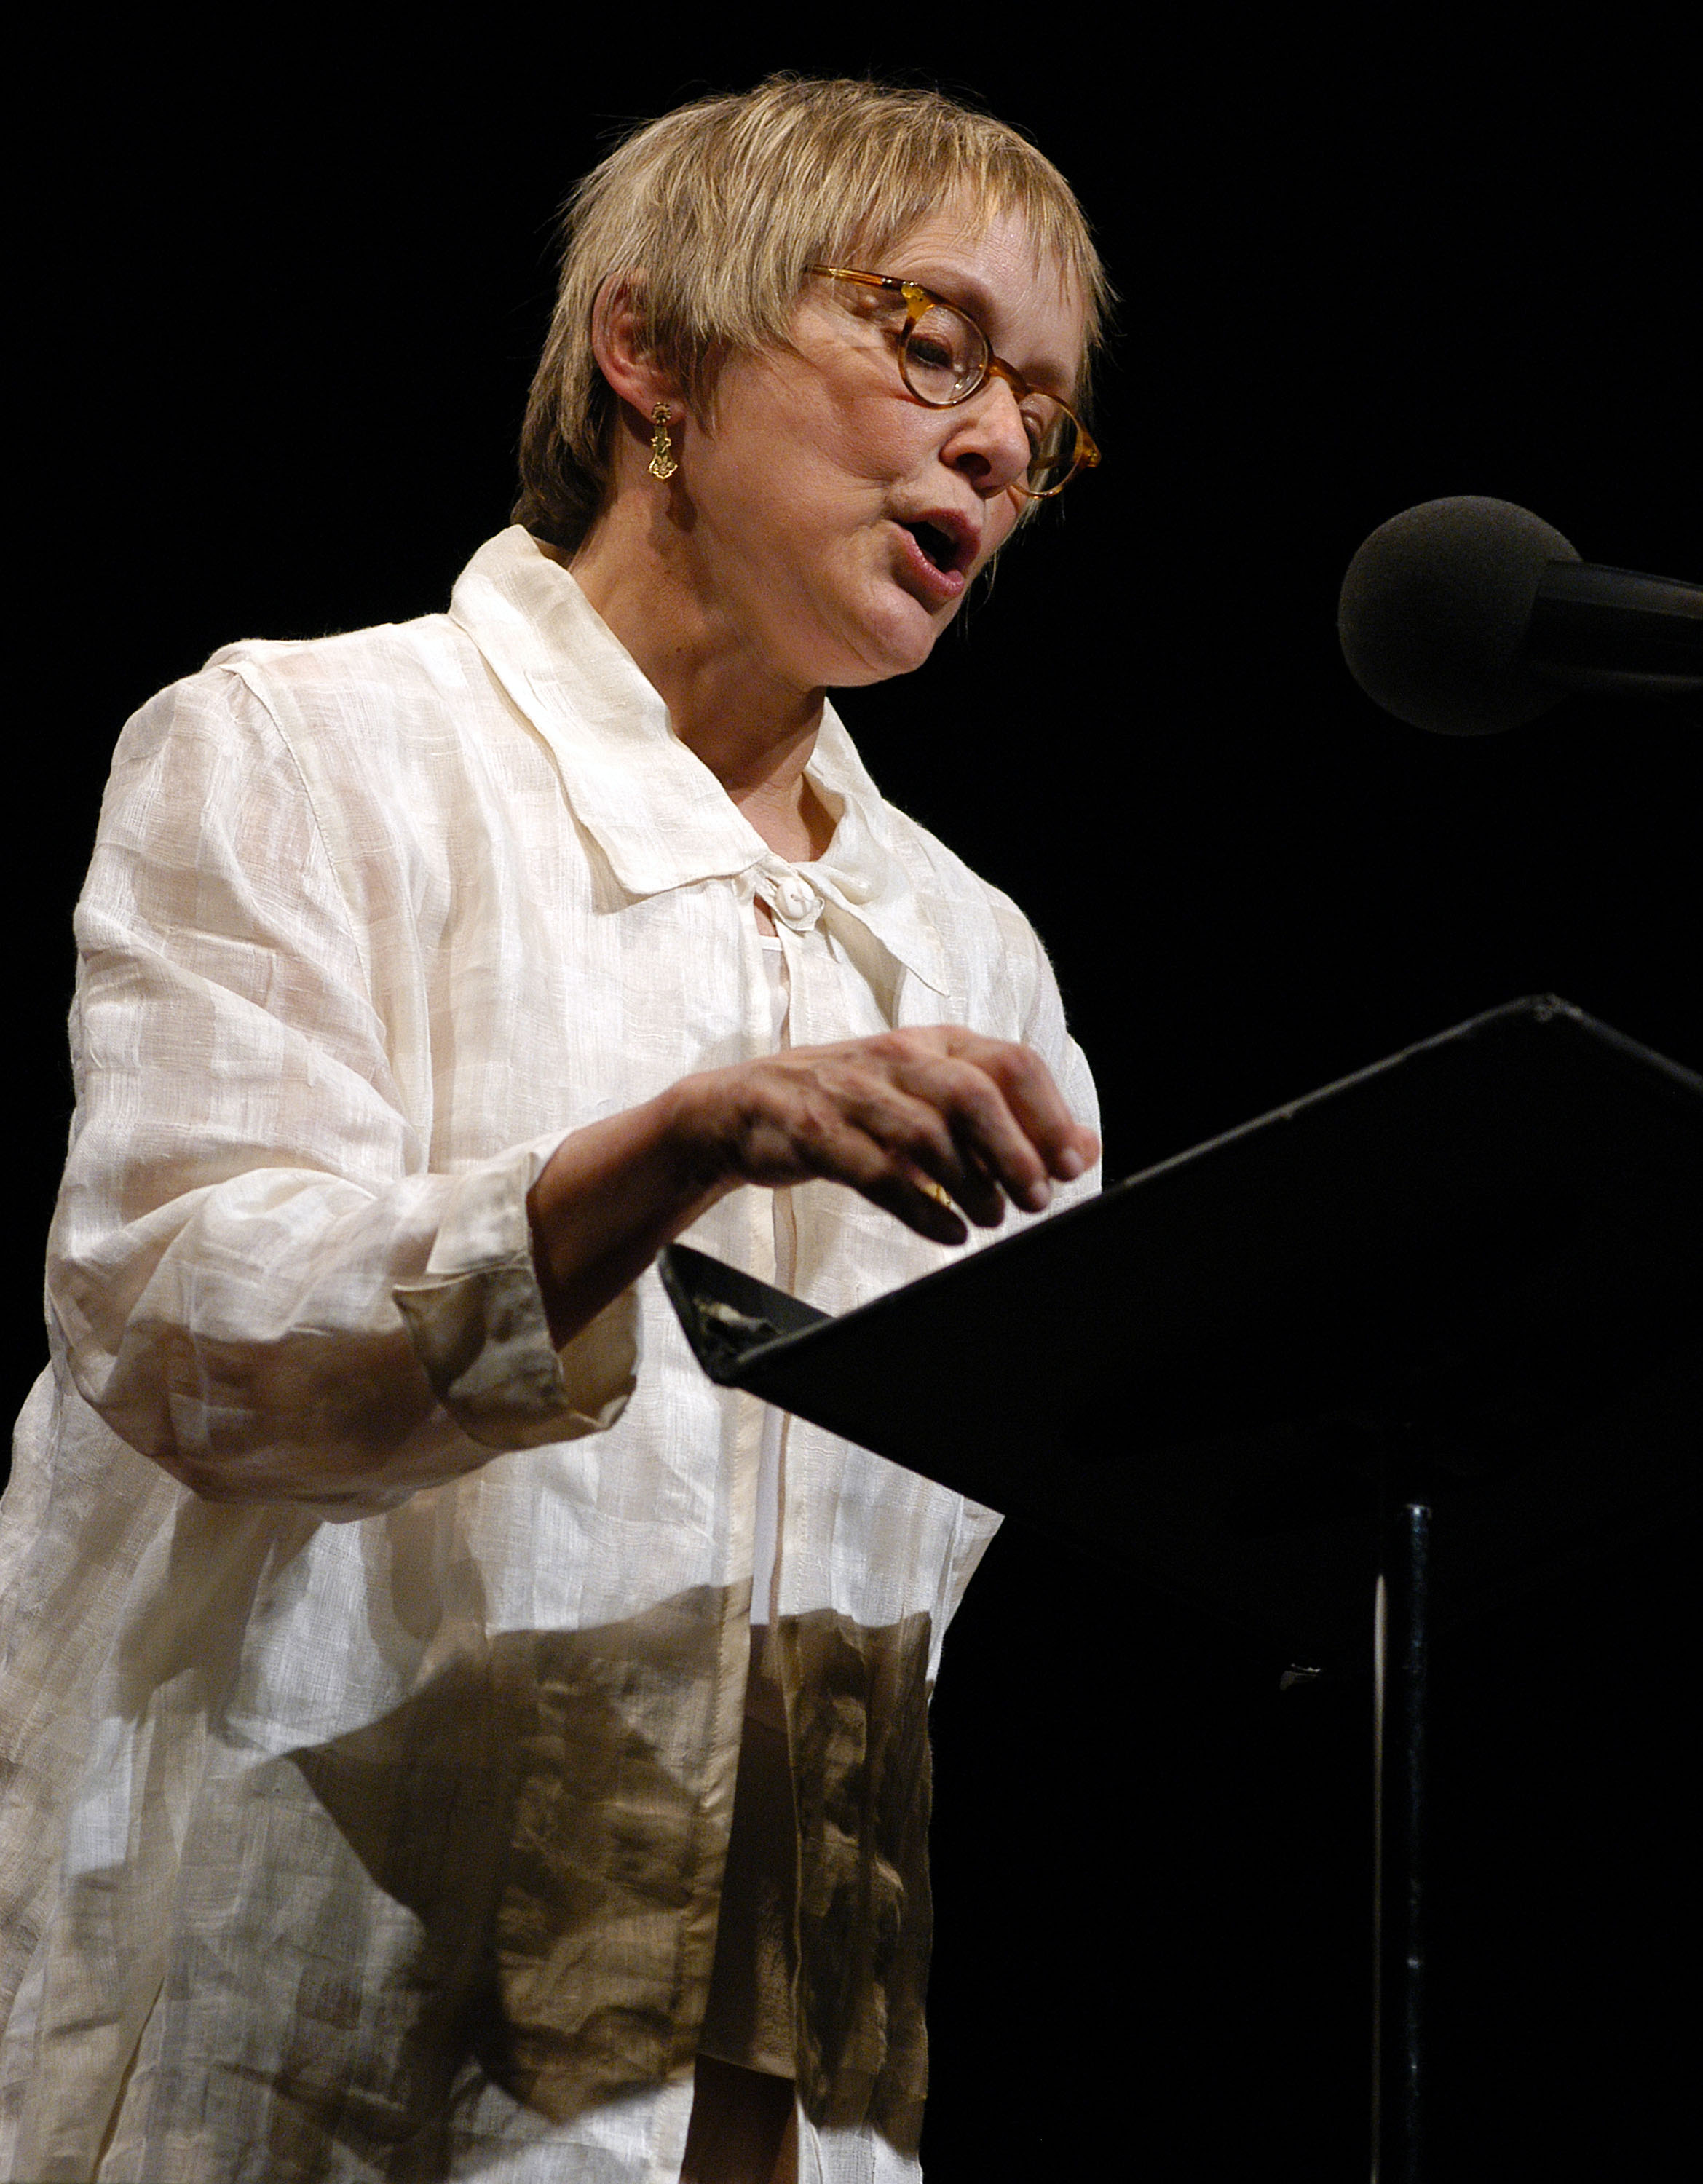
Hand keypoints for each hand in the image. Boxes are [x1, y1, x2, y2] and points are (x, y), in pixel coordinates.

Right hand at [667, 1026, 1097, 1245]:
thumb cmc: (849, 1105)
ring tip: (993, 1219)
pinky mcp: (815, 1134)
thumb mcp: (926, 1095)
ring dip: (971, 1183)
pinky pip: (877, 1173)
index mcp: (931, 1043)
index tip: (1070, 1163)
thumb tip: (1080, 1148)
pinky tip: (949, 1231)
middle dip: (1015, 1150)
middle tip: (1037, 1199)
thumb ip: (1001, 1117)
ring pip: (926, 1133)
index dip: (1048, 1114)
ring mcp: (852, 1095)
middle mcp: (896, 1060)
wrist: (741, 1109)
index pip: (1008, 1062)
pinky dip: (921, 1208)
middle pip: (972, 1093)